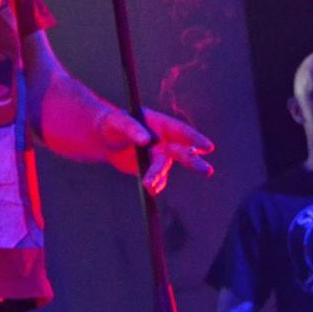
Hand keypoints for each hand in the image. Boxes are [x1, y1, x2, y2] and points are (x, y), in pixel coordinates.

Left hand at [95, 106, 214, 194]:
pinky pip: (156, 178)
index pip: (181, 131)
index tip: (208, 147)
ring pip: (164, 167)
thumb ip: (132, 129)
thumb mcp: (119, 122)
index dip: (194, 139)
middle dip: (193, 162)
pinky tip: (150, 190)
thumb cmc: (114, 124)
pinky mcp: (150, 169)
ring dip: (159, 175)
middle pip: (181, 152)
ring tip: (149, 184)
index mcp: (161, 125)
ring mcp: (158, 156)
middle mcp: (164, 141)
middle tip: (207, 171)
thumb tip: (147, 140)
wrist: (104, 139)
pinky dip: (154, 184)